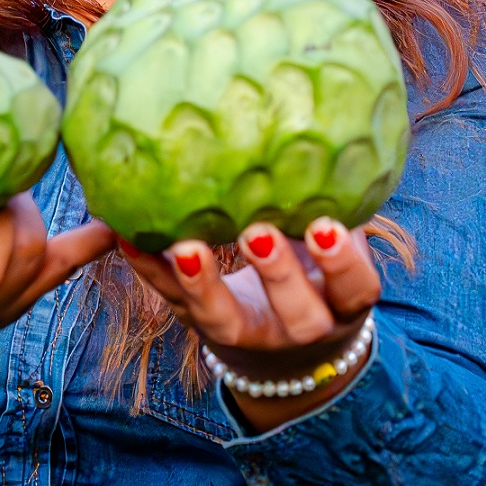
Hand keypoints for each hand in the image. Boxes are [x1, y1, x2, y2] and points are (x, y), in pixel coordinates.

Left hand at [119, 218, 382, 429]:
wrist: (283, 346)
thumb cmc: (318, 273)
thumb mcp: (338, 250)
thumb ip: (340, 206)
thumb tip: (333, 140)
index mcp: (341, 305)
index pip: (355, 291)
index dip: (344, 264)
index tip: (324, 225)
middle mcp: (298, 329)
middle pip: (296, 316)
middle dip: (278, 276)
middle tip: (257, 233)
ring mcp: (247, 334)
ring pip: (225, 321)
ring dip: (205, 285)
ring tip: (188, 246)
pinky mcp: (200, 326)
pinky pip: (172, 302)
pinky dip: (150, 270)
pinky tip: (130, 236)